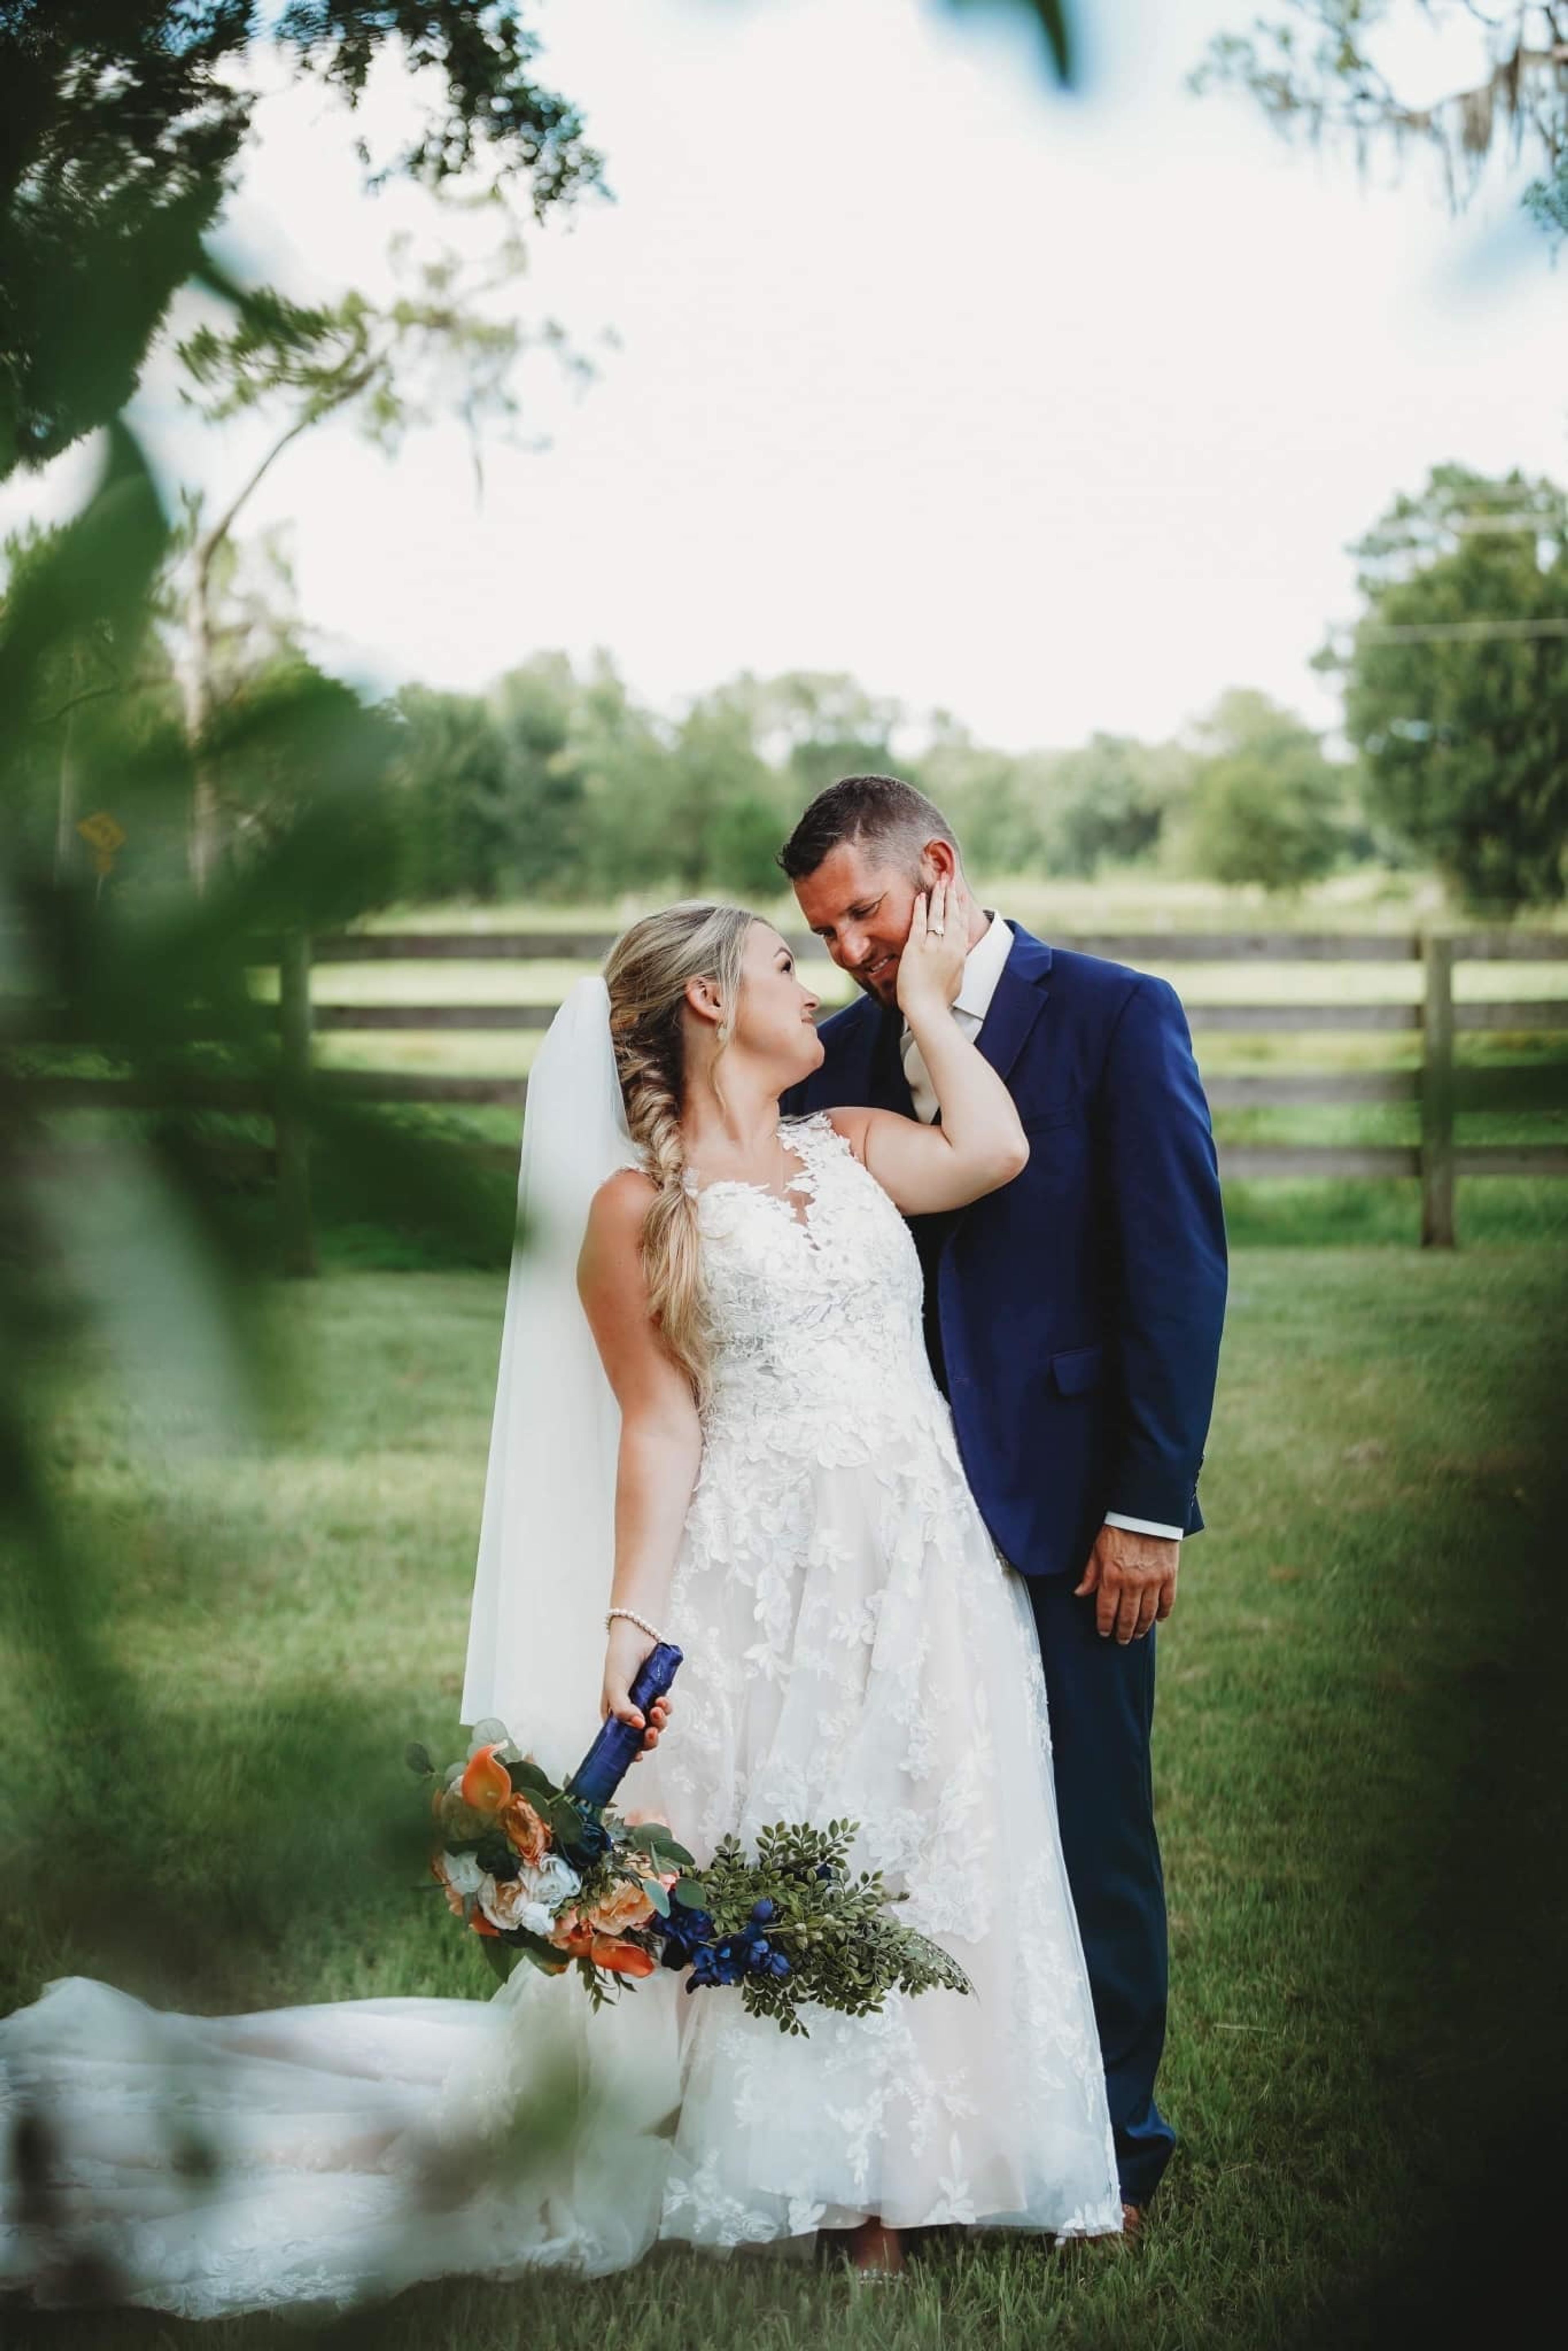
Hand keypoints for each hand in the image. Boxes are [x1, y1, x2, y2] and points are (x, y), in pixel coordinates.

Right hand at [601, 1618, 673, 1758]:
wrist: (638, 1635)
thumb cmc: (620, 1659)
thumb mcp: (614, 1685)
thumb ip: (622, 1708)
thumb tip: (637, 1726)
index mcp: (613, 1713)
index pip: (619, 1740)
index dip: (628, 1751)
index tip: (637, 1756)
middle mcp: (629, 1711)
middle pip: (640, 1737)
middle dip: (648, 1739)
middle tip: (651, 1733)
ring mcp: (645, 1703)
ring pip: (656, 1725)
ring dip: (659, 1722)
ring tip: (657, 1708)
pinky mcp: (658, 1694)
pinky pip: (665, 1710)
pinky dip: (666, 1708)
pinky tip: (662, 1699)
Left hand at [894, 879, 965, 1020]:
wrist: (927, 1009)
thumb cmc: (940, 998)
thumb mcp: (958, 977)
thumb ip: (960, 960)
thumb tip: (965, 946)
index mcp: (959, 952)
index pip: (961, 923)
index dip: (961, 906)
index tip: (960, 893)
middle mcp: (949, 946)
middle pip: (951, 914)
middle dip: (951, 894)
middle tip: (949, 879)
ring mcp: (933, 946)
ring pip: (937, 915)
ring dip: (938, 896)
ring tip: (938, 882)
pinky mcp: (916, 948)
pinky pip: (919, 923)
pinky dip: (920, 908)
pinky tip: (921, 896)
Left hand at [1074, 1524, 1178, 1642]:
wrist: (1146, 1513)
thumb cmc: (1117, 1529)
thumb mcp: (1097, 1548)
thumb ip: (1090, 1573)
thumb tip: (1079, 1593)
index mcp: (1111, 1576)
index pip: (1106, 1611)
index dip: (1105, 1625)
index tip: (1104, 1632)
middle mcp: (1132, 1582)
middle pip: (1128, 1617)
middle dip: (1123, 1633)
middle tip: (1122, 1640)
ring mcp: (1153, 1581)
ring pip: (1147, 1614)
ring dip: (1141, 1628)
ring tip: (1137, 1634)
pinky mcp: (1169, 1576)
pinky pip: (1167, 1602)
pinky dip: (1162, 1614)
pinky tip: (1158, 1619)